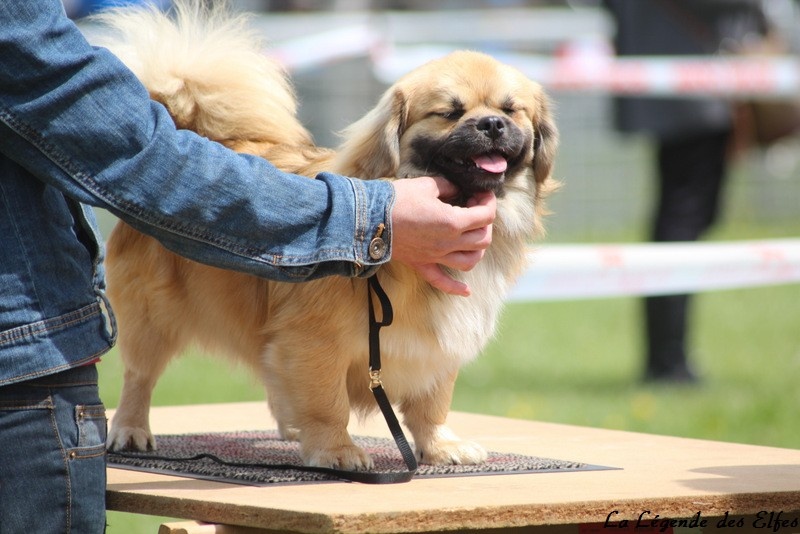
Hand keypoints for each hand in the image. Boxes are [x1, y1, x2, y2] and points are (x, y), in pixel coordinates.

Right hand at [390, 176, 495, 295]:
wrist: (369, 218)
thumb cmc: (397, 200)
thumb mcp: (427, 185)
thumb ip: (447, 188)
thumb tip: (455, 191)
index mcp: (452, 221)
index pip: (485, 216)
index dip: (488, 203)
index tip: (481, 195)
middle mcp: (448, 243)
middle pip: (483, 239)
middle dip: (485, 223)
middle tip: (476, 210)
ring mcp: (436, 256)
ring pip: (470, 261)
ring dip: (477, 249)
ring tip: (472, 237)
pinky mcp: (422, 264)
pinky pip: (442, 281)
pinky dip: (456, 288)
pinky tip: (466, 291)